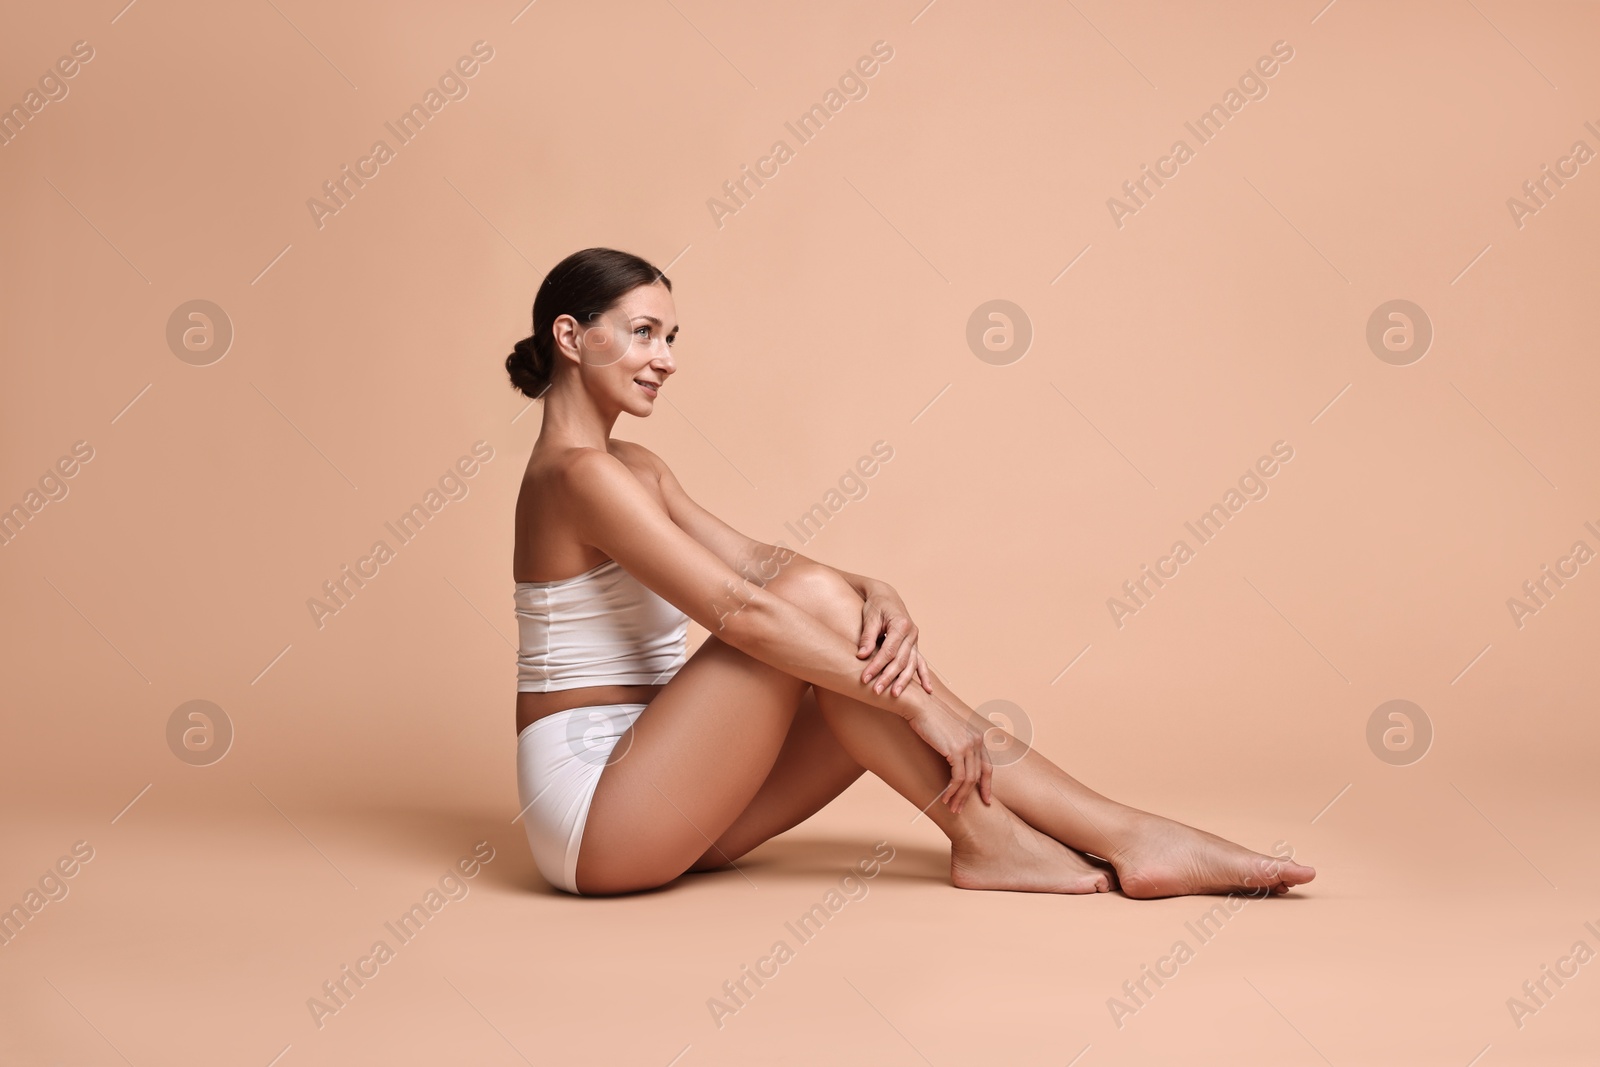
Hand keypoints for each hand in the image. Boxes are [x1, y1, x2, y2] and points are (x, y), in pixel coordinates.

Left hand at [856, 582, 933, 697]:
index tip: (864, 679)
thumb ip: (867, 637)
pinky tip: (928, 690)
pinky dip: (924, 676)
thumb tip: (861, 656)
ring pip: (911, 664)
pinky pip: (921, 663)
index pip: (888, 651)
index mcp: (901, 624)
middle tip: (876, 691)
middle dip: (888, 677)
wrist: (886, 596)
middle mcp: (912, 633)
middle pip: (901, 660)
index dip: (876, 666)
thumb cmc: (876, 606)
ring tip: (894, 695)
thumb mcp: (869, 618)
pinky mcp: (915, 645)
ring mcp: (915, 640)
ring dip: (903, 681)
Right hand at [904, 695, 992, 813]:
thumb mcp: (949, 733)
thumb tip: (956, 765)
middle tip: (960, 808)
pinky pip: (958, 778)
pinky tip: (945, 797)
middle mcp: (977, 740)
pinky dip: (952, 790)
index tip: (986, 799)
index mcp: (977, 737)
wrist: (919, 707)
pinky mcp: (956, 750)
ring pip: (968, 780)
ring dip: (959, 796)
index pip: (987, 766)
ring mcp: (968, 745)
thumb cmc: (929, 719)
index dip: (987, 785)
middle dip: (969, 795)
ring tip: (951, 807)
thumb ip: (957, 746)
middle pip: (978, 776)